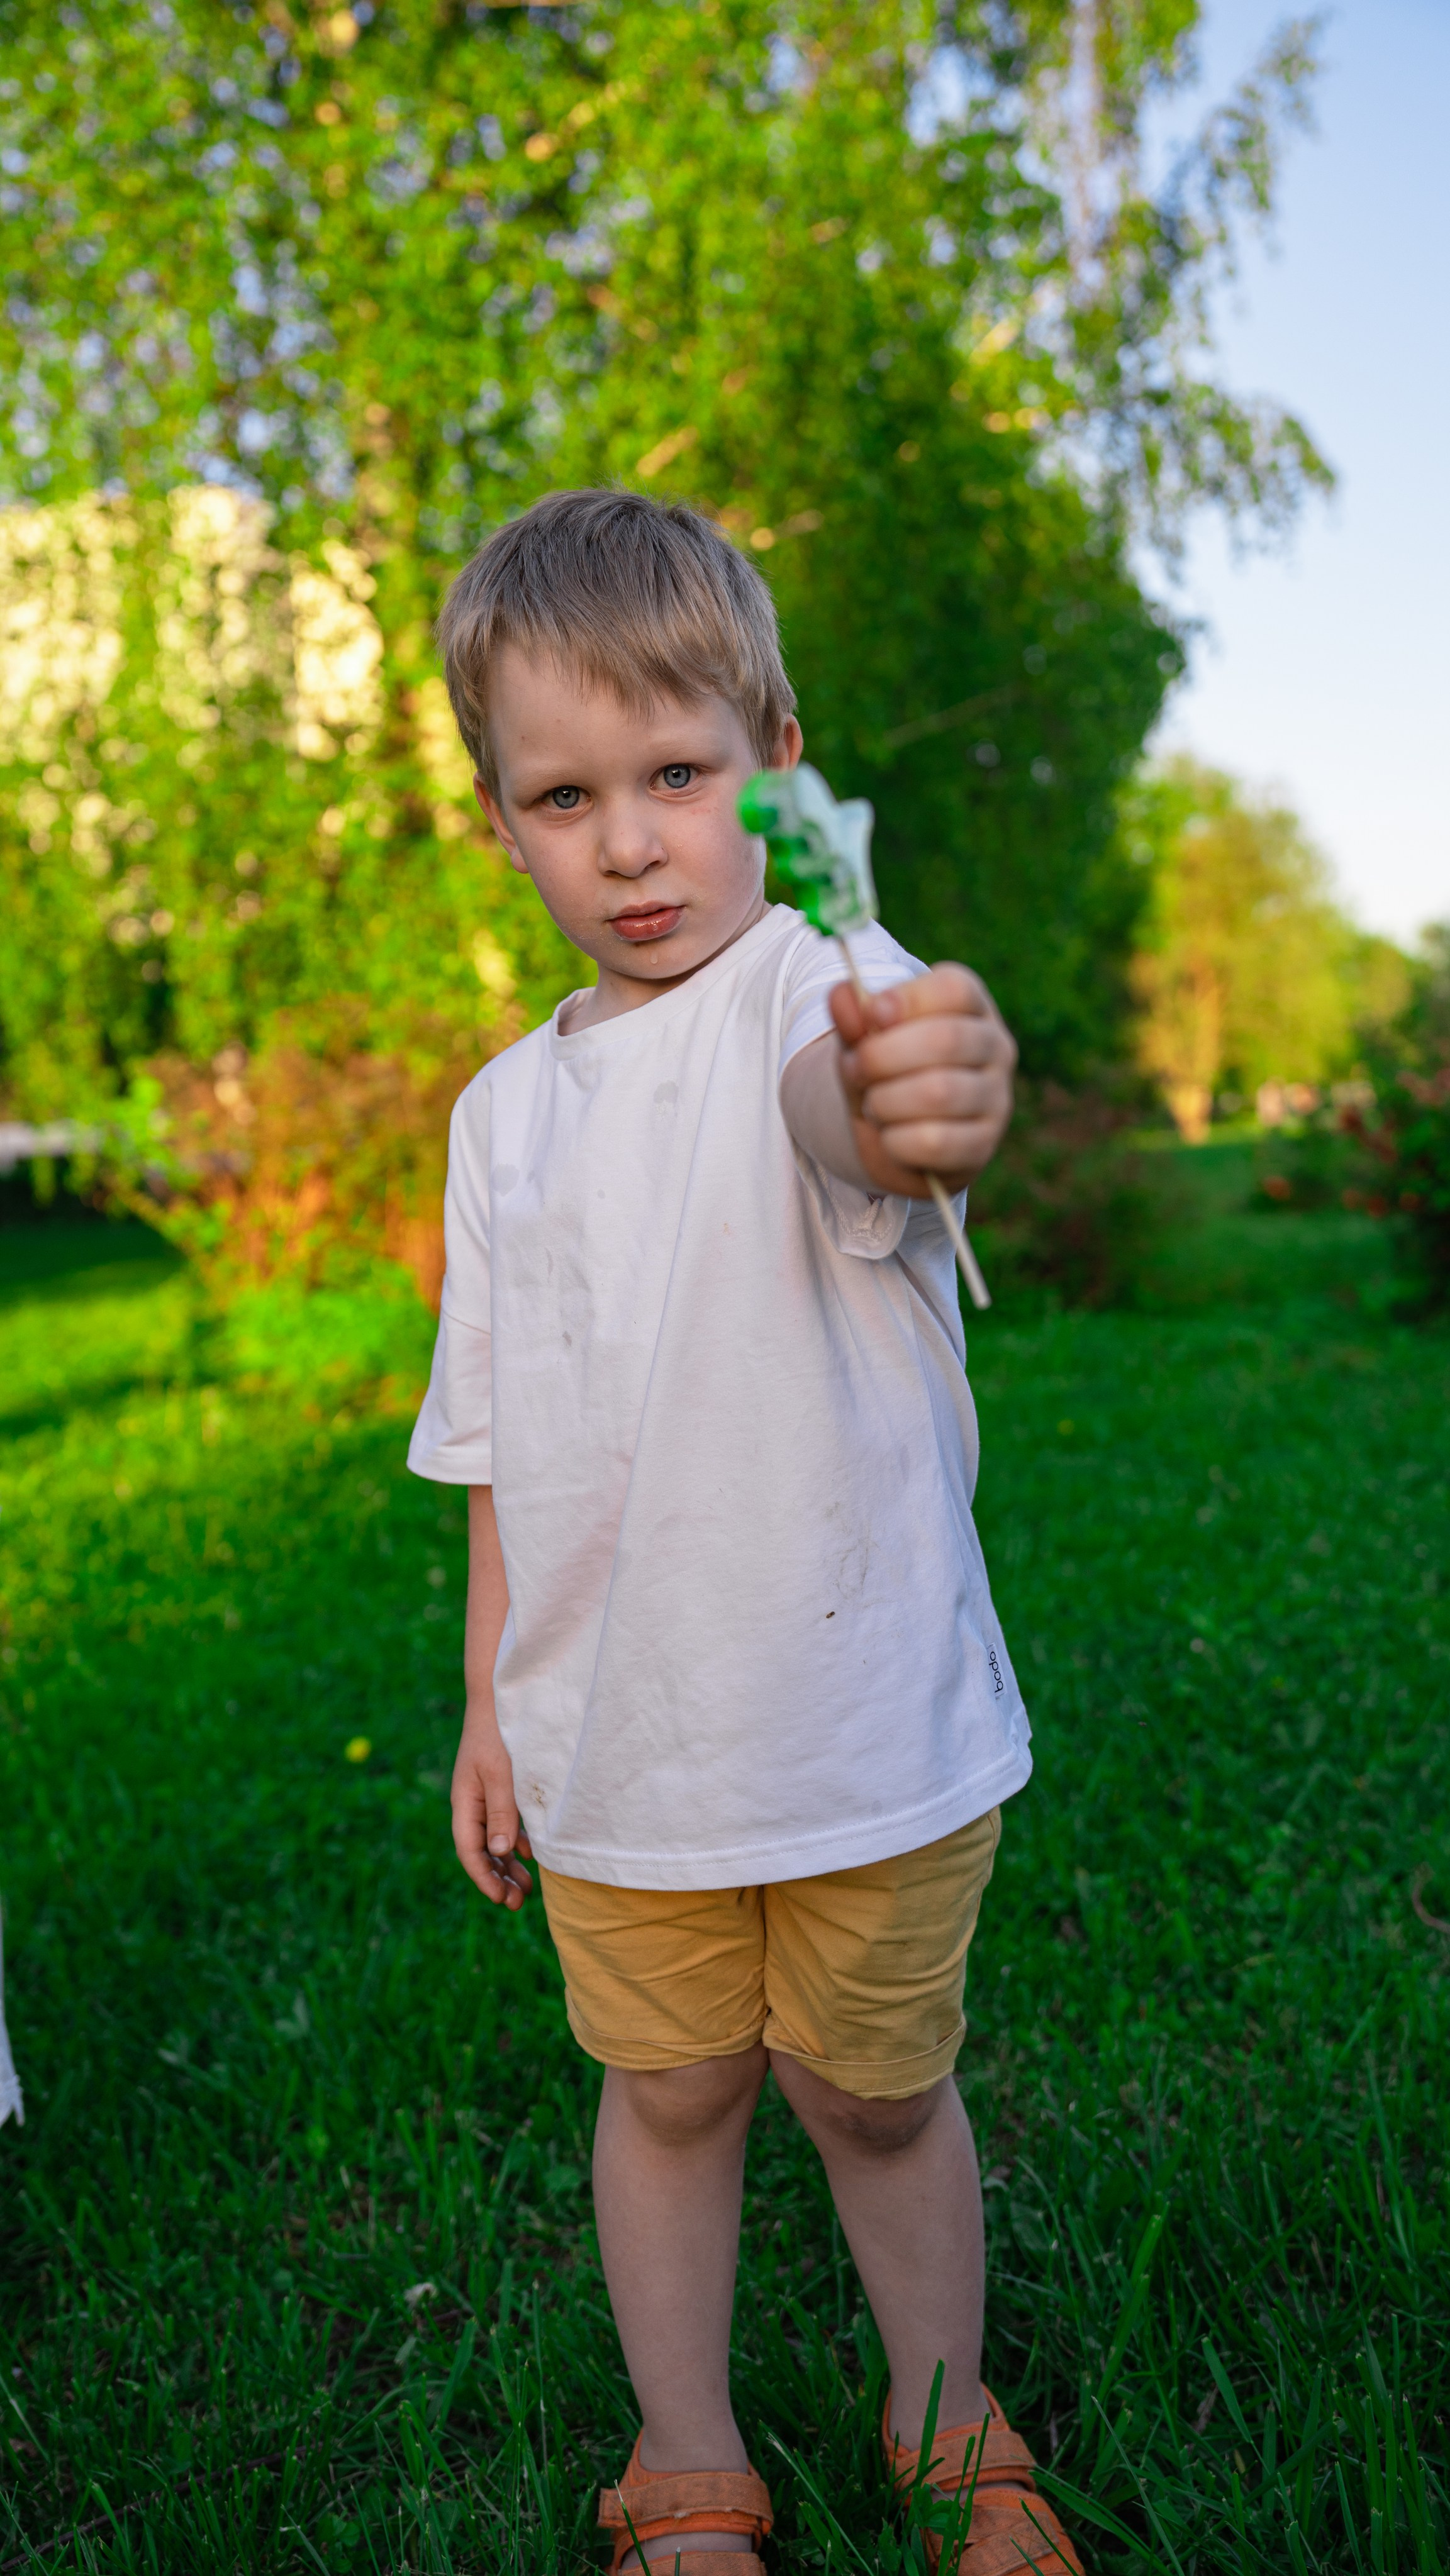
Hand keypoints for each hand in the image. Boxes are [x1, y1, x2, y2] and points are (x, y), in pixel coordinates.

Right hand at [451, 1694, 533, 1907]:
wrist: (499, 1695)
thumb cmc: (498, 1732)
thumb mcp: (501, 1774)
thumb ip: (501, 1812)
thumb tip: (499, 1852)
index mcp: (465, 1801)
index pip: (469, 1850)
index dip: (484, 1878)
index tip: (501, 1899)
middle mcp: (473, 1803)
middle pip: (481, 1851)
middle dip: (497, 1879)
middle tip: (517, 1904)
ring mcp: (486, 1796)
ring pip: (495, 1840)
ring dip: (508, 1865)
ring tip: (527, 1889)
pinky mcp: (501, 1788)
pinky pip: (506, 1824)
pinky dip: (517, 1842)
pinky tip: (531, 1855)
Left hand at [830, 963, 1015, 1196]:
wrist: (896, 1140)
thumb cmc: (887, 1077)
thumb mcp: (863, 1044)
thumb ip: (854, 1020)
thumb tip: (841, 993)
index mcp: (971, 1008)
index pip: (956, 990)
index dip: (908, 999)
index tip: (871, 1014)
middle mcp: (995, 1048)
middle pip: (947, 1039)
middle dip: (882, 1056)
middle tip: (856, 1068)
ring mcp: (995, 1099)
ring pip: (939, 1093)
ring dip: (886, 1100)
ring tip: (873, 1104)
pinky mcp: (982, 1146)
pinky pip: (933, 1141)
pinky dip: (895, 1140)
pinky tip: (890, 1137)